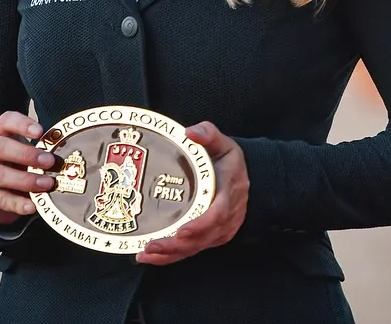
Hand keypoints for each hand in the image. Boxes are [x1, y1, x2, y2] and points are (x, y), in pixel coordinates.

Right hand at [0, 111, 56, 226]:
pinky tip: (32, 206)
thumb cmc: (13, 168)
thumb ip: (39, 154)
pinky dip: (17, 203)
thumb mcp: (24, 157)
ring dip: (25, 180)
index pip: (6, 121)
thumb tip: (64, 160)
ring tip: (46, 185)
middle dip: (26, 154)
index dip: (22, 124)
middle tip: (49, 162)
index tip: (40, 132)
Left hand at [136, 122, 248, 265]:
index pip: (218, 213)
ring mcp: (220, 230)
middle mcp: (226, 216)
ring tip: (145, 254)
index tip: (181, 230)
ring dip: (170, 254)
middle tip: (150, 246)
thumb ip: (208, 134)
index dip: (200, 225)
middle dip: (175, 246)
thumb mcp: (223, 142)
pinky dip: (173, 256)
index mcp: (229, 191)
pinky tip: (152, 257)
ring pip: (196, 247)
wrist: (245, 177)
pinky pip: (193, 250)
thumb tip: (190, 132)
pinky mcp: (212, 238)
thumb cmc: (229, 161)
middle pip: (202, 237)